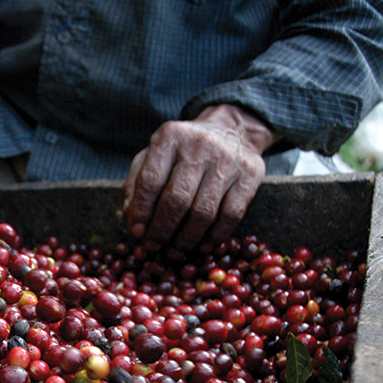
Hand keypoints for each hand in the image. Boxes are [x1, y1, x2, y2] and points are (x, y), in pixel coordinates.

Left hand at [122, 104, 279, 256]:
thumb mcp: (153, 157)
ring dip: (185, 240)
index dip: (142, 212)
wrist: (231, 130)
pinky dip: (214, 237)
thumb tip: (131, 220)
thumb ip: (136, 185)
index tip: (137, 233)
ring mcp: (228, 160)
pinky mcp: (251, 174)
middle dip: (162, 231)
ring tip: (174, 252)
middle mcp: (200, 145)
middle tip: (153, 247)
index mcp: (170, 137)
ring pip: (204, 212)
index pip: (151, 181)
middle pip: (177, 200)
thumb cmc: (182, 152)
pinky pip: (231, 216)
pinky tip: (200, 247)